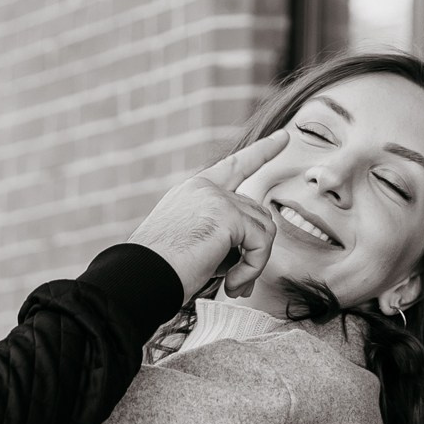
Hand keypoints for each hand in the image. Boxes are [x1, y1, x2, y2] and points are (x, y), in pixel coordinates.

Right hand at [129, 131, 285, 299]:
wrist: (140, 278)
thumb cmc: (160, 271)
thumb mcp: (191, 242)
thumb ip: (221, 234)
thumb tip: (253, 247)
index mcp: (193, 191)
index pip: (235, 166)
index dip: (262, 151)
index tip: (283, 137)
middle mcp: (205, 189)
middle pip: (257, 214)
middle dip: (254, 252)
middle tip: (237, 284)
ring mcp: (217, 199)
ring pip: (264, 230)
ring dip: (253, 264)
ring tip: (232, 286)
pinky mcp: (227, 216)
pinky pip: (260, 244)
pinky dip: (252, 269)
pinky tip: (232, 284)